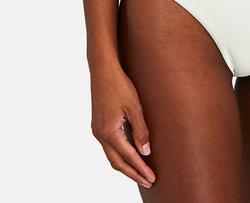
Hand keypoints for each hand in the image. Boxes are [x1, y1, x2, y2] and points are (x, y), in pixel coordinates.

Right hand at [90, 65, 155, 187]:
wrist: (102, 70)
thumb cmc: (119, 85)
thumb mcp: (134, 107)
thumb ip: (141, 130)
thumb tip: (146, 152)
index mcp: (109, 132)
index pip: (128, 157)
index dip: (141, 169)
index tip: (152, 178)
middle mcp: (100, 135)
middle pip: (117, 163)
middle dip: (133, 173)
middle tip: (148, 180)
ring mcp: (97, 130)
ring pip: (112, 155)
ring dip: (126, 165)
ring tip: (140, 171)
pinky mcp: (98, 125)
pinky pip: (109, 146)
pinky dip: (120, 154)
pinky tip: (129, 153)